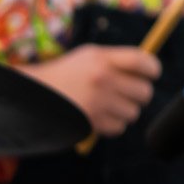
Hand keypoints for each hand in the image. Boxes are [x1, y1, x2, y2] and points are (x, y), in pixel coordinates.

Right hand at [24, 44, 159, 137]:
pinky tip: (101, 116)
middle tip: (129, 93)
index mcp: (102, 58)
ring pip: (134, 112)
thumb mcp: (89, 56)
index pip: (144, 63)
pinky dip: (114, 124)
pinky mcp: (90, 122)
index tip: (150, 74)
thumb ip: (118, 60)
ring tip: (110, 105)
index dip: (152, 70)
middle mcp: (102, 79)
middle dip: (140, 93)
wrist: (31, 95)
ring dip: (126, 110)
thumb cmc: (67, 73)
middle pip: (145, 91)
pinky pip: (119, 127)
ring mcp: (96, 102)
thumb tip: (150, 69)